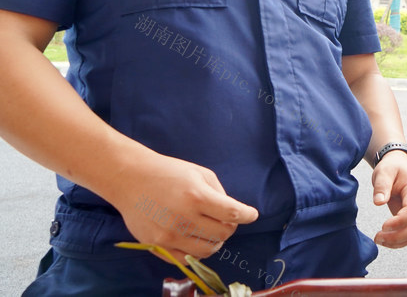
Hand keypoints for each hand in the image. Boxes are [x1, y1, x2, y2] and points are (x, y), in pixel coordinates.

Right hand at [108, 153, 257, 263]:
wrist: (130, 179)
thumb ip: (219, 193)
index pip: (233, 214)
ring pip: (207, 250)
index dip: (247, 215)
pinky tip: (196, 239)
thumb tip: (233, 213)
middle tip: (226, 220)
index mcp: (197, 196)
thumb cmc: (169, 172)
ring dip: (215, 241)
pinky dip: (196, 251)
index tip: (251, 215)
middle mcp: (184, 218)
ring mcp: (169, 235)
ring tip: (211, 231)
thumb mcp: (200, 173)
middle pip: (222, 234)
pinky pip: (185, 259)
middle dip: (230, 227)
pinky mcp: (157, 245)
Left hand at [371, 150, 406, 247]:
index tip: (382, 226)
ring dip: (396, 242)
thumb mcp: (384, 171)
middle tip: (377, 237)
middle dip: (396, 237)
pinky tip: (385, 239)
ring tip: (378, 239)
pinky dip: (398, 241)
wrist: (400, 166)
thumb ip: (382, 185)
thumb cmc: (392, 167)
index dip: (398, 222)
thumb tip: (378, 202)